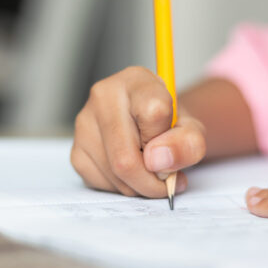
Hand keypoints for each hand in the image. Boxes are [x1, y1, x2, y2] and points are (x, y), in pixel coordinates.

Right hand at [70, 66, 205, 197]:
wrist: (149, 124)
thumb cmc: (168, 123)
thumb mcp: (191, 130)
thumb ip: (188, 142)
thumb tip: (158, 161)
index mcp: (135, 81)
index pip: (155, 113)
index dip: (168, 141)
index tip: (171, 144)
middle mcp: (103, 97)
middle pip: (126, 159)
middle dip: (152, 182)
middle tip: (165, 180)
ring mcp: (84, 124)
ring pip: (114, 176)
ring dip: (138, 186)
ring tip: (148, 170)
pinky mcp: (76, 151)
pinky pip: (102, 184)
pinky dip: (122, 187)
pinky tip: (129, 171)